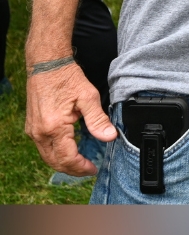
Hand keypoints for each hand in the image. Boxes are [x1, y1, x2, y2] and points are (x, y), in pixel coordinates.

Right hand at [25, 61, 116, 175]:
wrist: (46, 65)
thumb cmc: (66, 78)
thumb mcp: (88, 96)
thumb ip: (98, 119)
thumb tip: (110, 136)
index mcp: (54, 127)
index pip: (67, 158)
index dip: (81, 167)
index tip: (94, 168)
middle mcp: (40, 132)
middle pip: (55, 161)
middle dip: (73, 169)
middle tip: (89, 169)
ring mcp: (34, 131)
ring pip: (47, 157)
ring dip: (64, 163)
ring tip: (81, 163)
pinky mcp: (32, 127)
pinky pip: (44, 147)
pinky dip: (56, 153)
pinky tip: (69, 150)